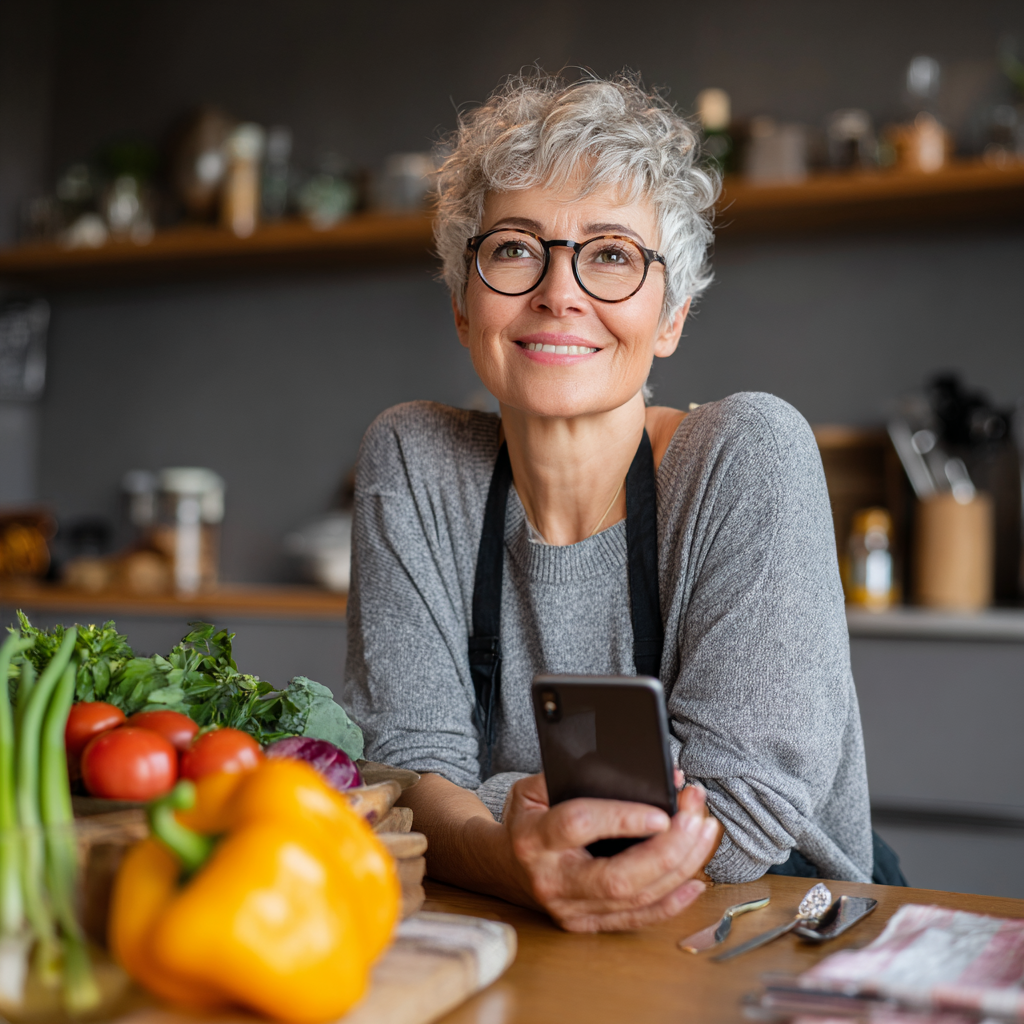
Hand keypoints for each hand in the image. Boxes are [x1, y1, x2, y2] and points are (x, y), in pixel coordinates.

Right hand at [502, 773, 721, 932]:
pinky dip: (673, 901)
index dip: (622, 819)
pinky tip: (695, 878)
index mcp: (533, 838)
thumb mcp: (535, 788)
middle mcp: (551, 880)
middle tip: (695, 815)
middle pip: (619, 877)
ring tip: (704, 830)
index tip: (661, 810)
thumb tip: (637, 773)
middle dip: (668, 847)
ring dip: (680, 866)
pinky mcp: (586, 924)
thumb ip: (576, 776)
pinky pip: (638, 919)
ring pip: (636, 898)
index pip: (579, 826)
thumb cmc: (528, 819)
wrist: (503, 865)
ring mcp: (570, 909)